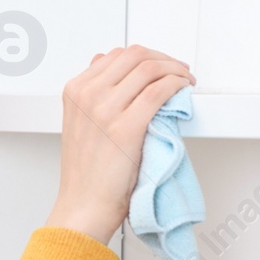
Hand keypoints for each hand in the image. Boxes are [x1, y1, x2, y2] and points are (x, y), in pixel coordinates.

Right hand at [46, 45, 194, 243]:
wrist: (84, 204)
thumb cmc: (87, 172)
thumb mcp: (80, 123)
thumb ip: (94, 94)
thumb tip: (111, 68)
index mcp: (74, 91)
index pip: (116, 55)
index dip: (146, 57)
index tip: (160, 67)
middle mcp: (87, 95)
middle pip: (134, 55)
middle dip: (163, 59)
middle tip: (179, 71)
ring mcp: (105, 109)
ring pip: (149, 68)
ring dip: (175, 70)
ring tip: (185, 81)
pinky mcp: (126, 127)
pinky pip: (159, 91)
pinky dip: (177, 85)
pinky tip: (183, 91)